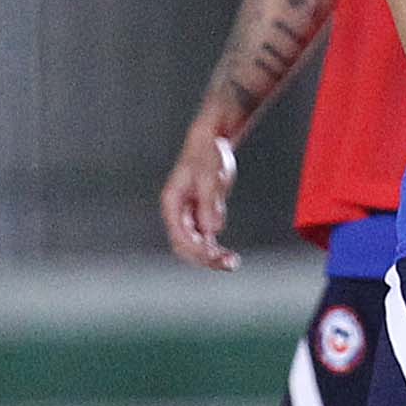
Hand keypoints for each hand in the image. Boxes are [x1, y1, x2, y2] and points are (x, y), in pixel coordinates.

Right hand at [160, 117, 239, 270]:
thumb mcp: (210, 177)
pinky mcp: (201, 216)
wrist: (211, 142)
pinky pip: (205, 241)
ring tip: (232, 263)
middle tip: (228, 263)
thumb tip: (213, 230)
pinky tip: (230, 256)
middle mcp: (177, 213)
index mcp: (172, 203)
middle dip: (204, 258)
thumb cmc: (208, 155)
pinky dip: (216, 250)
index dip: (195, 249)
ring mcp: (189, 216)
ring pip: (195, 247)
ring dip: (211, 258)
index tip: (214, 255)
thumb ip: (210, 204)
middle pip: (185, 246)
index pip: (179, 235)